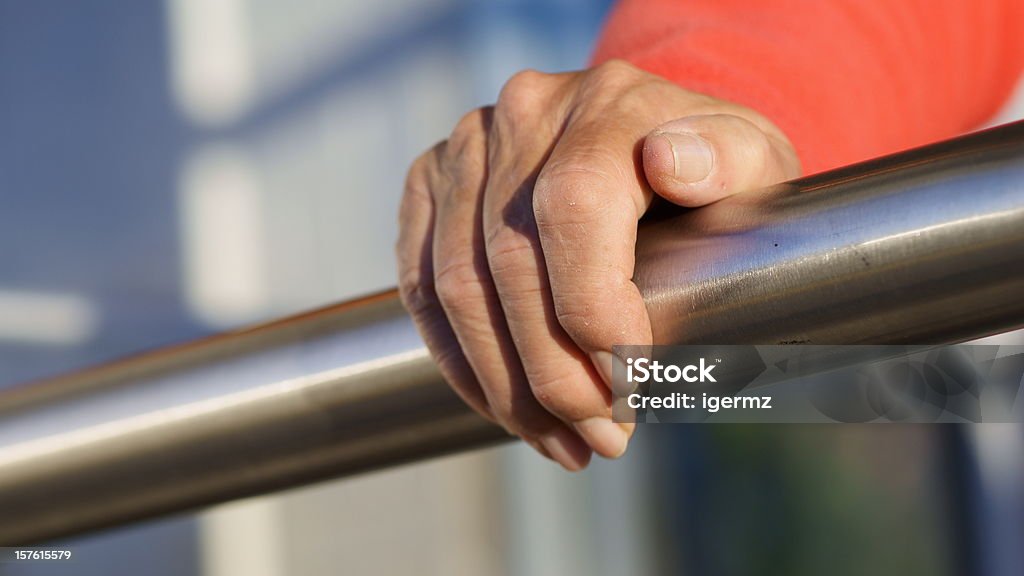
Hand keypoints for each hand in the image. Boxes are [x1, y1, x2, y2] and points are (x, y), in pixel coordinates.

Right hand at [397, 60, 799, 469]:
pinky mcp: (431, 180)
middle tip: (603, 438)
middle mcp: (525, 112)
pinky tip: (500, 405)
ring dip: (504, 385)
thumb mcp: (753, 161)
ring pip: (456, 284)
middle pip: (510, 261)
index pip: (574, 209)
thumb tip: (673, 163)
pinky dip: (457, 358)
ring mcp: (468, 144)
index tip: (631, 387)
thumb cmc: (709, 171)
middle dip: (554, 374)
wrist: (649, 140)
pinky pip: (419, 282)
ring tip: (559, 441)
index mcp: (608, 103)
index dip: (593, 312)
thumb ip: (731, 159)